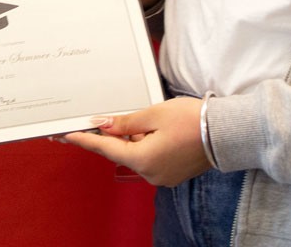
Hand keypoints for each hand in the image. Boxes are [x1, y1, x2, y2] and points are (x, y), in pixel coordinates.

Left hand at [63, 97, 209, 186]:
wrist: (225, 132)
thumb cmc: (190, 119)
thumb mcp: (153, 114)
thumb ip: (125, 122)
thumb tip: (101, 125)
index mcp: (143, 160)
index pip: (105, 149)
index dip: (84, 140)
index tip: (65, 135)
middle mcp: (150, 174)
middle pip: (120, 152)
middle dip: (109, 136)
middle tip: (91, 121)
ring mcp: (162, 176)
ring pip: (135, 154)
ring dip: (129, 139)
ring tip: (130, 120)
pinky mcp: (171, 173)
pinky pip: (148, 158)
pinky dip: (142, 144)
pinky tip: (146, 129)